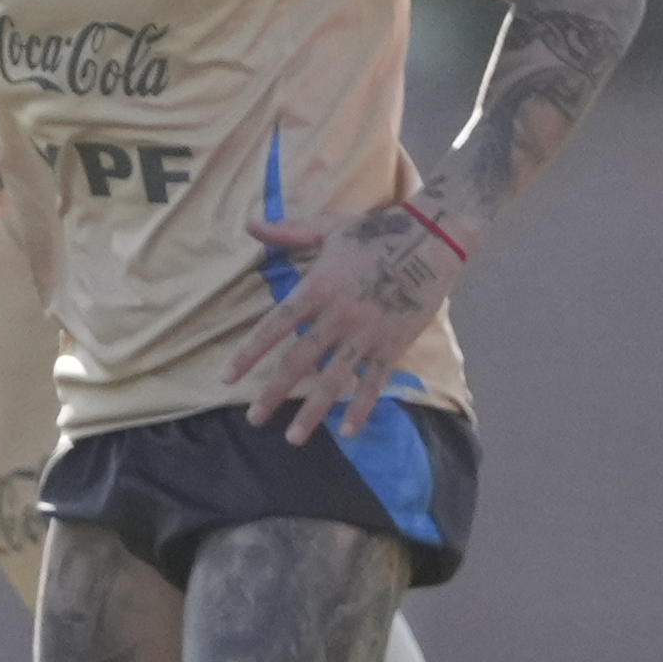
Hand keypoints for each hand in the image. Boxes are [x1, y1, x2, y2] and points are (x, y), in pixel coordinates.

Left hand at [228, 202, 460, 444]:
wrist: (435, 238)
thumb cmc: (377, 231)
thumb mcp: (328, 228)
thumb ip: (288, 233)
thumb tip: (249, 224)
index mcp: (317, 287)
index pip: (275, 326)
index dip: (250, 353)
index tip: (227, 378)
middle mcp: (338, 315)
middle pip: (299, 360)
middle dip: (274, 392)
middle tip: (254, 418)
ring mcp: (367, 332)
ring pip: (334, 378)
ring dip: (313, 410)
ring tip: (293, 437)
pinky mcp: (394, 342)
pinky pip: (375, 380)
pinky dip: (362, 406)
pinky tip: (349, 431)